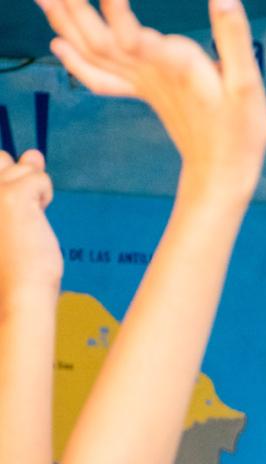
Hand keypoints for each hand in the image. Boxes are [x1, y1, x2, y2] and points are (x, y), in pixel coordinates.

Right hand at [0, 149, 61, 301]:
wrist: (16, 292)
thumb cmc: (9, 263)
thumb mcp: (4, 218)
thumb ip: (12, 185)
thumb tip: (35, 152)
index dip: (5, 183)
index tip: (11, 212)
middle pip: (0, 157)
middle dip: (18, 178)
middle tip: (22, 213)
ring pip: (21, 166)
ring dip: (34, 190)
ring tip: (27, 222)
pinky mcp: (12, 196)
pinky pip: (40, 177)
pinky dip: (45, 195)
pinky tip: (37, 219)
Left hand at [37, 0, 265, 197]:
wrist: (223, 171)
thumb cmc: (240, 131)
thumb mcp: (248, 84)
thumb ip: (234, 37)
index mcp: (175, 67)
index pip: (132, 33)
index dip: (113, 7)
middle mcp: (150, 73)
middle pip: (98, 38)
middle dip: (73, 8)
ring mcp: (142, 85)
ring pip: (93, 51)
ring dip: (65, 23)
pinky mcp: (142, 93)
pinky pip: (100, 78)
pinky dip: (76, 61)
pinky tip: (58, 44)